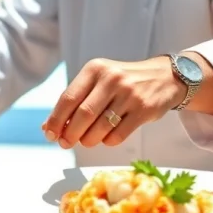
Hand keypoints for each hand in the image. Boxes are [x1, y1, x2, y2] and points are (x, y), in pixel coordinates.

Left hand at [42, 56, 186, 148]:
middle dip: (70, 134)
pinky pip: (118, 135)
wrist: (164, 77)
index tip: (49, 134)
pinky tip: (106, 137)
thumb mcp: (98, 81)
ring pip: (100, 127)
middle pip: (83, 115)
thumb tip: (48, 127)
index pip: (68, 98)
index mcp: (94, 69)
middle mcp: (111, 79)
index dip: (56, 119)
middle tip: (65, 143)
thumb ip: (75, 100)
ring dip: (88, 140)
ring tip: (86, 141)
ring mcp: (129, 94)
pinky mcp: (144, 110)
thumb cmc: (122, 82)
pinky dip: (107, 141)